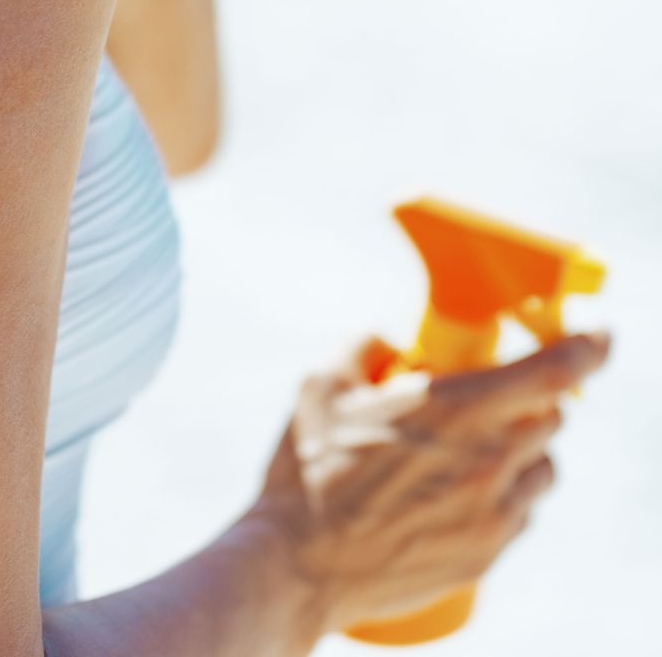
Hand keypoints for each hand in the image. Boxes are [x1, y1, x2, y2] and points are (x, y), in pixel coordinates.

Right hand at [257, 330, 610, 633]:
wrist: (299, 562)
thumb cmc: (308, 469)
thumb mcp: (322, 384)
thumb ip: (364, 346)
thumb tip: (389, 340)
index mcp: (455, 408)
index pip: (554, 370)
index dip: (590, 345)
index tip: (598, 334)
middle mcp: (489, 459)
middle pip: (553, 416)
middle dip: (531, 397)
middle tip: (490, 395)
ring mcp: (492, 512)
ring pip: (543, 467)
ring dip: (521, 448)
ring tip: (468, 449)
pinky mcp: (485, 554)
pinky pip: (520, 513)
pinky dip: (503, 494)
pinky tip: (454, 492)